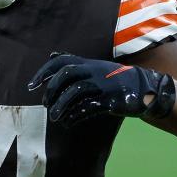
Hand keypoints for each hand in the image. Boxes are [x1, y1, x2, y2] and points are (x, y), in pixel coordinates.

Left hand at [27, 53, 175, 126]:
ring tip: (55, 117)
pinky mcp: (110, 100)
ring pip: (76, 92)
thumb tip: (52, 54)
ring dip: (62, 106)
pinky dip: (76, 115)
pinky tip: (69, 122)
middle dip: (52, 89)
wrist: (145, 89)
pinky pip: (89, 107)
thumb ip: (75, 62)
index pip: (61, 61)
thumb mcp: (95, 66)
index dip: (44, 72)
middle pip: (67, 75)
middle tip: (45, 103)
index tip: (31, 85)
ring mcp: (103, 85)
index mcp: (89, 63)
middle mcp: (94, 71)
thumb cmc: (115, 79)